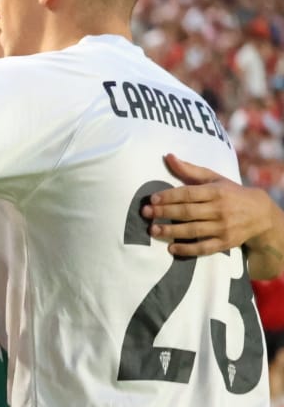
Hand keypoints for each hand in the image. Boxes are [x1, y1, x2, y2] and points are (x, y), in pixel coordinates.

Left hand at [144, 153, 273, 255]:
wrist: (261, 215)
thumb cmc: (231, 193)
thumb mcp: (214, 179)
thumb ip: (190, 170)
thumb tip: (168, 156)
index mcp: (216, 191)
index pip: (189, 194)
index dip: (169, 196)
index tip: (152, 199)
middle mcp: (220, 209)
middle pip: (188, 212)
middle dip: (164, 212)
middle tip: (145, 213)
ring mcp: (223, 227)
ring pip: (193, 230)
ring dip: (171, 231)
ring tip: (153, 229)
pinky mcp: (225, 243)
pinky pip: (204, 247)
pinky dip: (187, 249)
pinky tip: (171, 248)